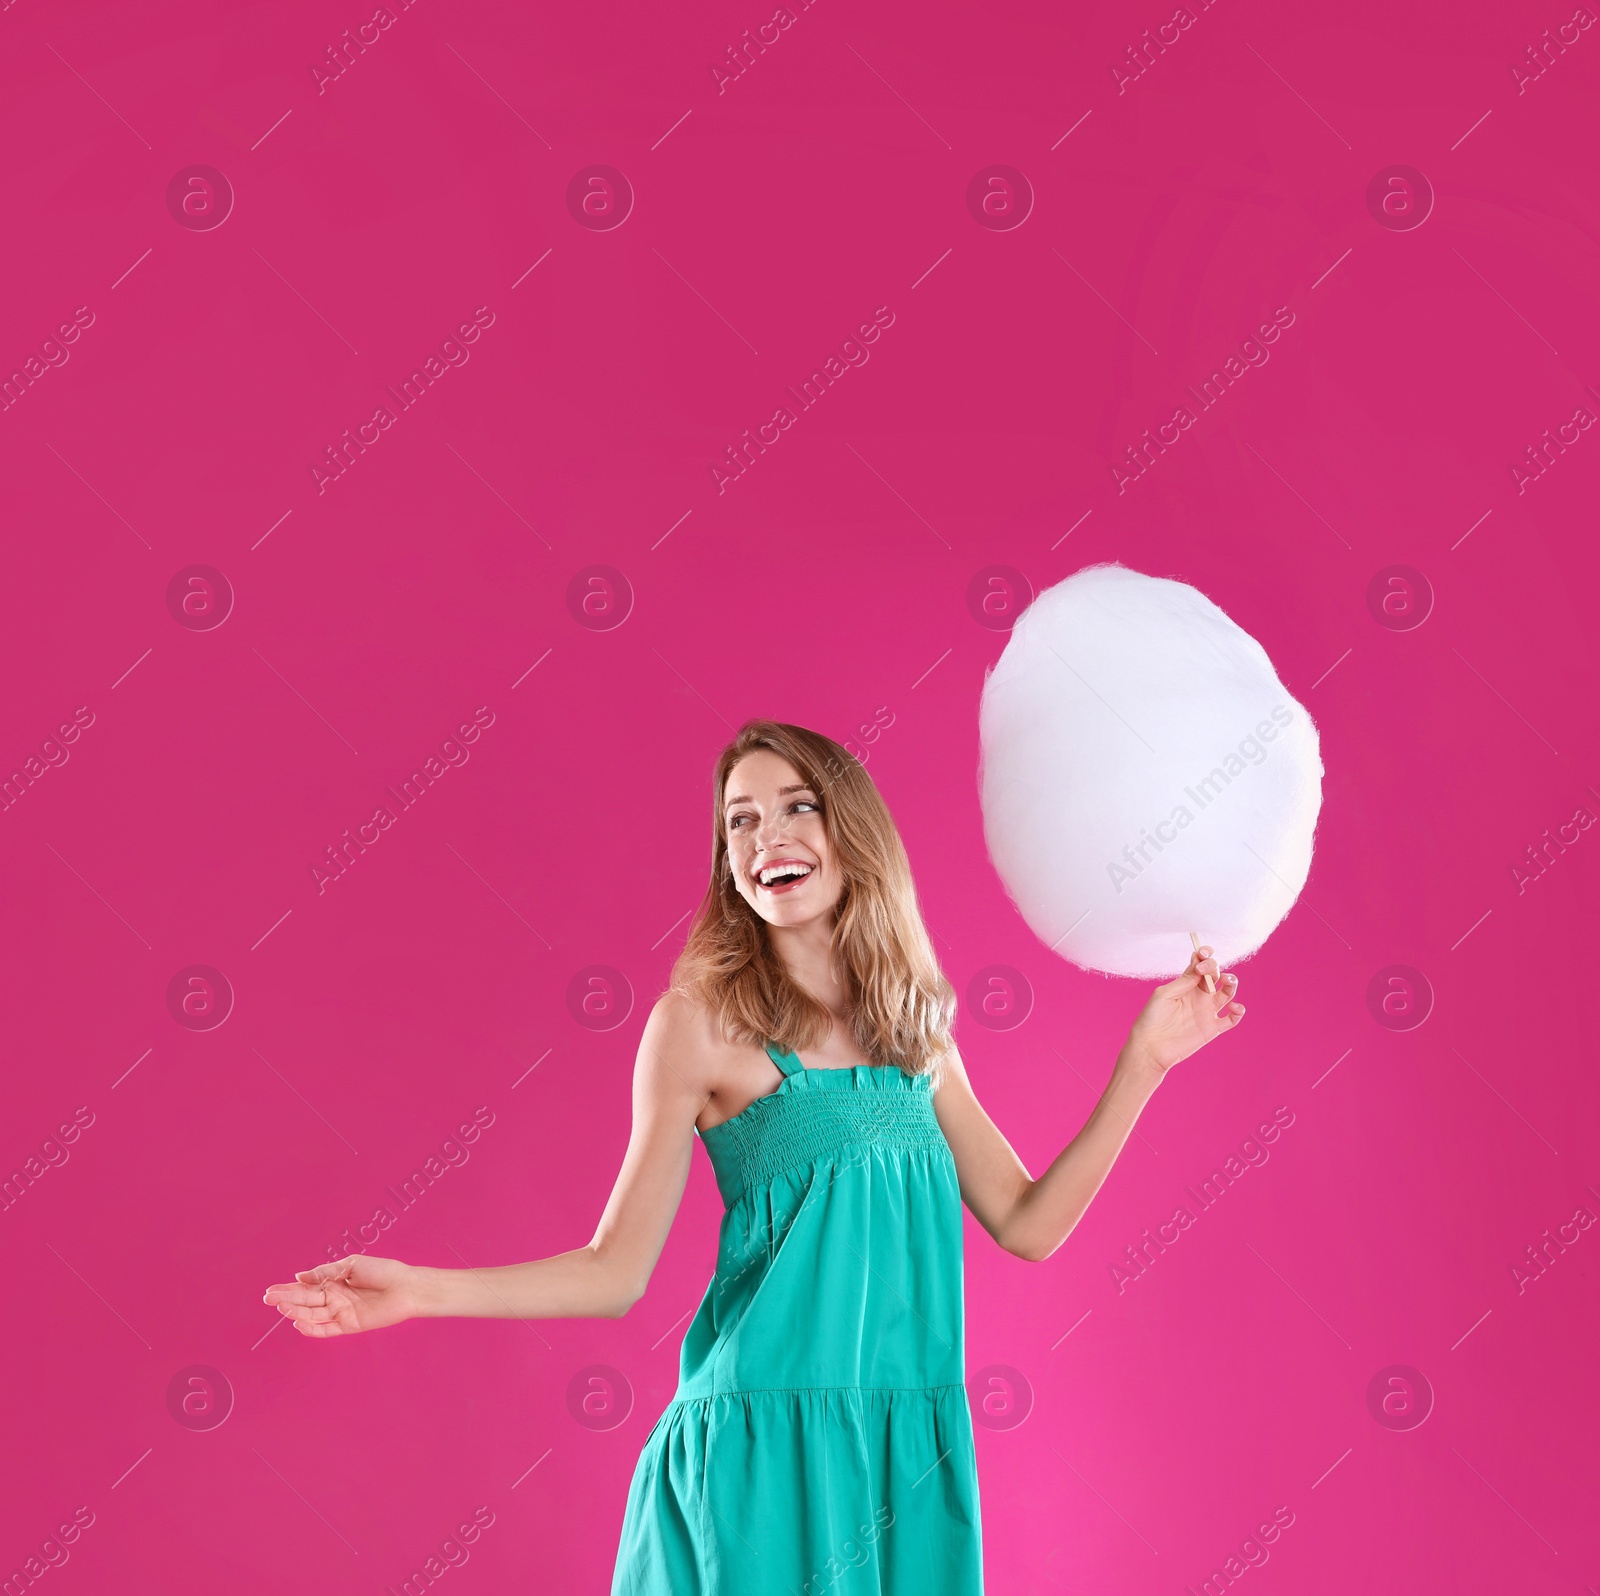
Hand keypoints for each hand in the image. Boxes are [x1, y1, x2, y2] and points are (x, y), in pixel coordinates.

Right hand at [262, 1254, 417, 1337]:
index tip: (271, 1290)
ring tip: (281, 1307)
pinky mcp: (348, 1325)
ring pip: (312, 1314)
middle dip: (286, 1299)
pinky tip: (298, 1323)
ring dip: (296, 1312)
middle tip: (268, 1299)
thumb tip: (299, 1276)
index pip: (306, 1286)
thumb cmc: (383, 1271)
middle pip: (305, 1300)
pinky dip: (312, 1329)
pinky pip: (326, 1330)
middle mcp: (334, 1298)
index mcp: (334, 1281)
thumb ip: (325, 1272)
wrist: (406, 1286)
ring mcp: (340, 1312)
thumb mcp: (351, 1265)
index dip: (288, 1288)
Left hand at [1122, 945, 1243, 1075]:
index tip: (1202, 954)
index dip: (1204, 956)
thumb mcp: (1164, 994)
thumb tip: (1200, 969)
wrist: (1151, 1047)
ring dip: (1231, 982)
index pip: (1200, 965)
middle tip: (1204, 971)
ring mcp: (1207, 1011)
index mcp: (1185, 984)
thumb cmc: (1151, 1018)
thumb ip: (1184, 981)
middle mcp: (1198, 995)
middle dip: (1214, 967)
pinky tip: (1234, 1007)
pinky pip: (1232, 1019)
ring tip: (1226, 980)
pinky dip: (1238, 1012)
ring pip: (1228, 992)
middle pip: (1215, 975)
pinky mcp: (1212, 1028)